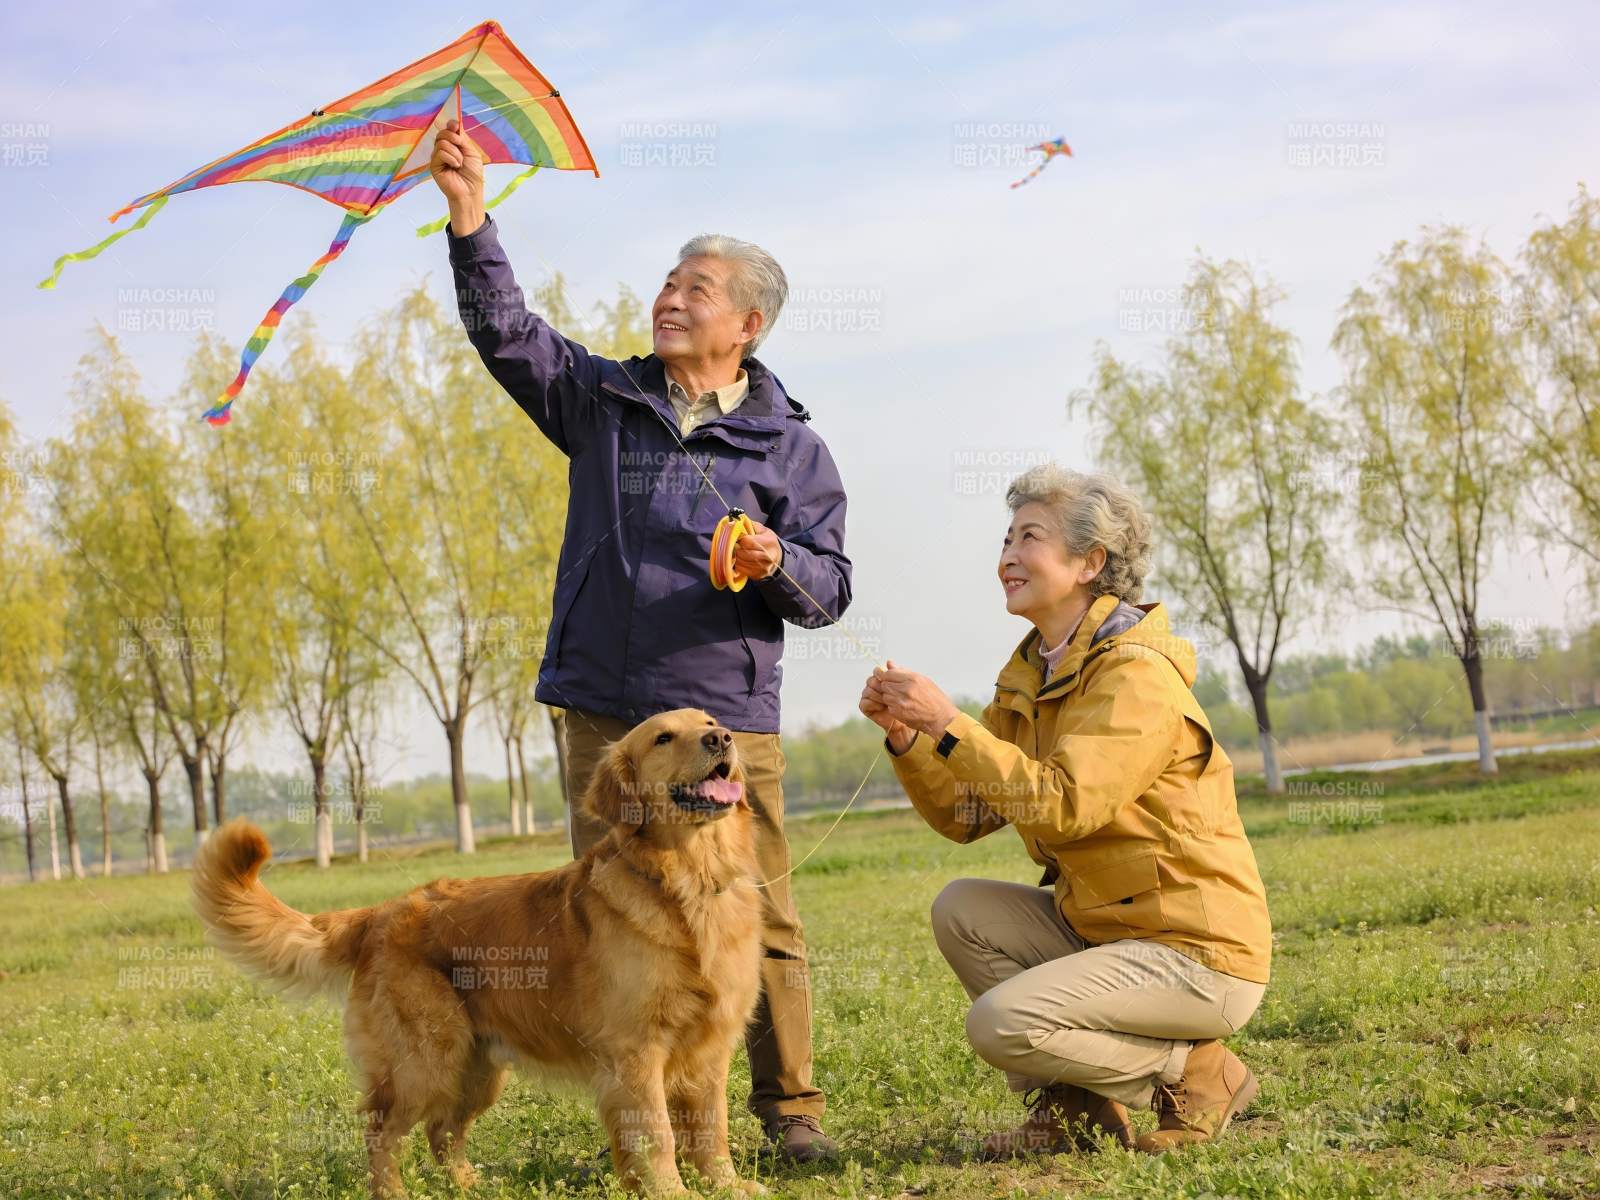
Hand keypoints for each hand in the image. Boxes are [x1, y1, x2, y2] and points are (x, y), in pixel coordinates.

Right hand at [430, 118, 484, 233]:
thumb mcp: (471, 152)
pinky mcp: (433, 165)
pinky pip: (439, 152)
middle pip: (442, 133)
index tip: (455, 126)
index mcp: (454, 145)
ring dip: (455, 152)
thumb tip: (454, 123)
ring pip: (441, 142)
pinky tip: (455, 166)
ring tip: (460, 163)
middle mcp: (444, 149)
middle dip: (453, 137)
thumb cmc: (473, 173)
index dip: (451, 125)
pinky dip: (450, 158)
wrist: (470, 190)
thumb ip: (463, 138)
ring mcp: (437, 157)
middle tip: (460, 147)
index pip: (448, 130)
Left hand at [733, 519, 782, 580]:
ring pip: (741, 562)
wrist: (778, 559)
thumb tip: (737, 521)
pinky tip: (740, 559)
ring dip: (736, 556)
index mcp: (769, 542)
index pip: (748, 541)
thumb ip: (751, 525)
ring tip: (738, 552)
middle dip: (737, 548)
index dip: (740, 539)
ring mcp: (763, 567)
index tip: (738, 537)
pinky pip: (742, 569)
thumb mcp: (764, 530)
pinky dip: (738, 564)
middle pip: (744, 553)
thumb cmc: (768, 542)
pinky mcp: (758, 575)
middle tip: (735, 545)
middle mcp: (768, 556)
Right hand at [859, 674, 915, 753]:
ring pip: (867, 691)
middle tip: (890, 693)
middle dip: (881, 686)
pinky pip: (864, 702)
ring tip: (887, 701)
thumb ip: (898, 673)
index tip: (894, 683)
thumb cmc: (907, 703)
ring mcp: (868, 696)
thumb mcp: (905, 686)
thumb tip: (889, 661)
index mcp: (882, 679)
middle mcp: (873, 686)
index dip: (884, 677)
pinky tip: (882, 707)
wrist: (905, 720)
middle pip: (871, 680)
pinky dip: (873, 704)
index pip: (877, 672)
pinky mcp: (865, 707)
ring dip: (878, 696)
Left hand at [865, 660, 960, 740]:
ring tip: (902, 698)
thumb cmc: (934, 698)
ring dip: (890, 697)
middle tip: (897, 690)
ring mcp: (901, 702)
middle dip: (888, 686)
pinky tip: (903, 706)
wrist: (941, 717)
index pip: (888, 673)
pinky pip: (889, 706)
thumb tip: (889, 663)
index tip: (889, 678)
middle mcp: (905, 690)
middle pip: (884, 685)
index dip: (887, 676)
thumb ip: (904, 671)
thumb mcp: (923, 680)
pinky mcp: (898, 713)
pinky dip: (893, 706)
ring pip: (885, 696)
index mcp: (912, 679)